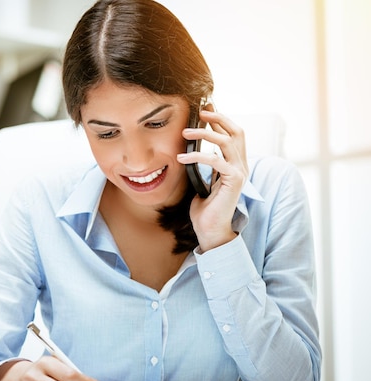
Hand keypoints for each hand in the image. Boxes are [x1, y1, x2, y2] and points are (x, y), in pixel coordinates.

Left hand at [177, 109, 247, 250]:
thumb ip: (203, 164)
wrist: (210, 229)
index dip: (219, 120)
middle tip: (200, 111)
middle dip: (219, 118)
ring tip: (185, 131)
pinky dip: (198, 155)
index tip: (205, 108)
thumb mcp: (202, 179)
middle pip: (236, 131)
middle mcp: (241, 165)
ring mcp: (240, 172)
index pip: (231, 134)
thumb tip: (192, 147)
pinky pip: (217, 160)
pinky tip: (181, 157)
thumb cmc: (205, 207)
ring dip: (205, 133)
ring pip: (228, 142)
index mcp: (235, 163)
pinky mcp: (234, 181)